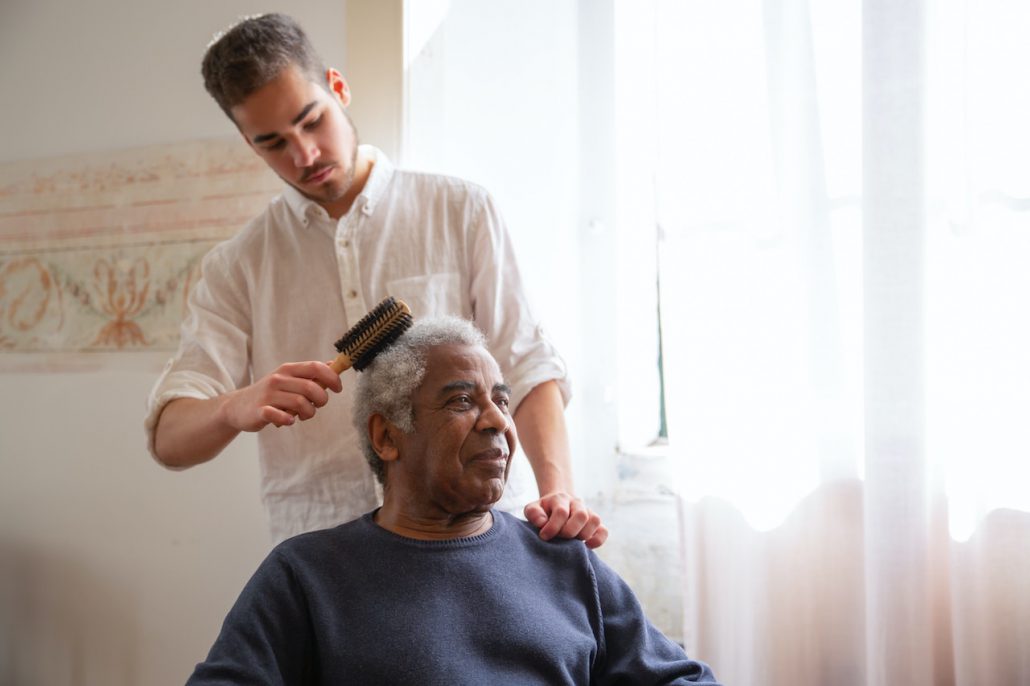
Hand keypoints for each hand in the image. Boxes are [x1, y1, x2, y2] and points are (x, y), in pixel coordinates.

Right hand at [223, 361, 342, 430]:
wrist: (237, 407)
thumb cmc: (270, 394)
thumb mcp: (288, 379)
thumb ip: (310, 374)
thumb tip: (334, 364)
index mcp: (288, 369)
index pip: (316, 367)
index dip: (332, 378)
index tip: (338, 389)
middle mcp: (278, 379)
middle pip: (311, 387)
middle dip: (322, 400)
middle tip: (317, 406)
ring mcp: (268, 395)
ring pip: (301, 403)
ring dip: (309, 413)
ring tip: (304, 415)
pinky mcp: (260, 411)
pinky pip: (280, 416)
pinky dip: (288, 420)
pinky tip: (288, 420)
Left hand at [524, 492, 607, 548]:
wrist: (555, 506)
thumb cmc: (543, 512)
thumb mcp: (532, 509)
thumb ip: (533, 514)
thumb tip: (542, 522)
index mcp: (560, 499)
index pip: (562, 512)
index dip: (553, 527)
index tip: (544, 536)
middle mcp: (576, 503)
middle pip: (581, 515)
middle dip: (569, 531)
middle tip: (560, 538)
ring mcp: (588, 512)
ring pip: (595, 520)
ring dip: (583, 534)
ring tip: (571, 541)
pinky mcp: (595, 524)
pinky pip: (603, 531)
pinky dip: (597, 540)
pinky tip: (586, 546)